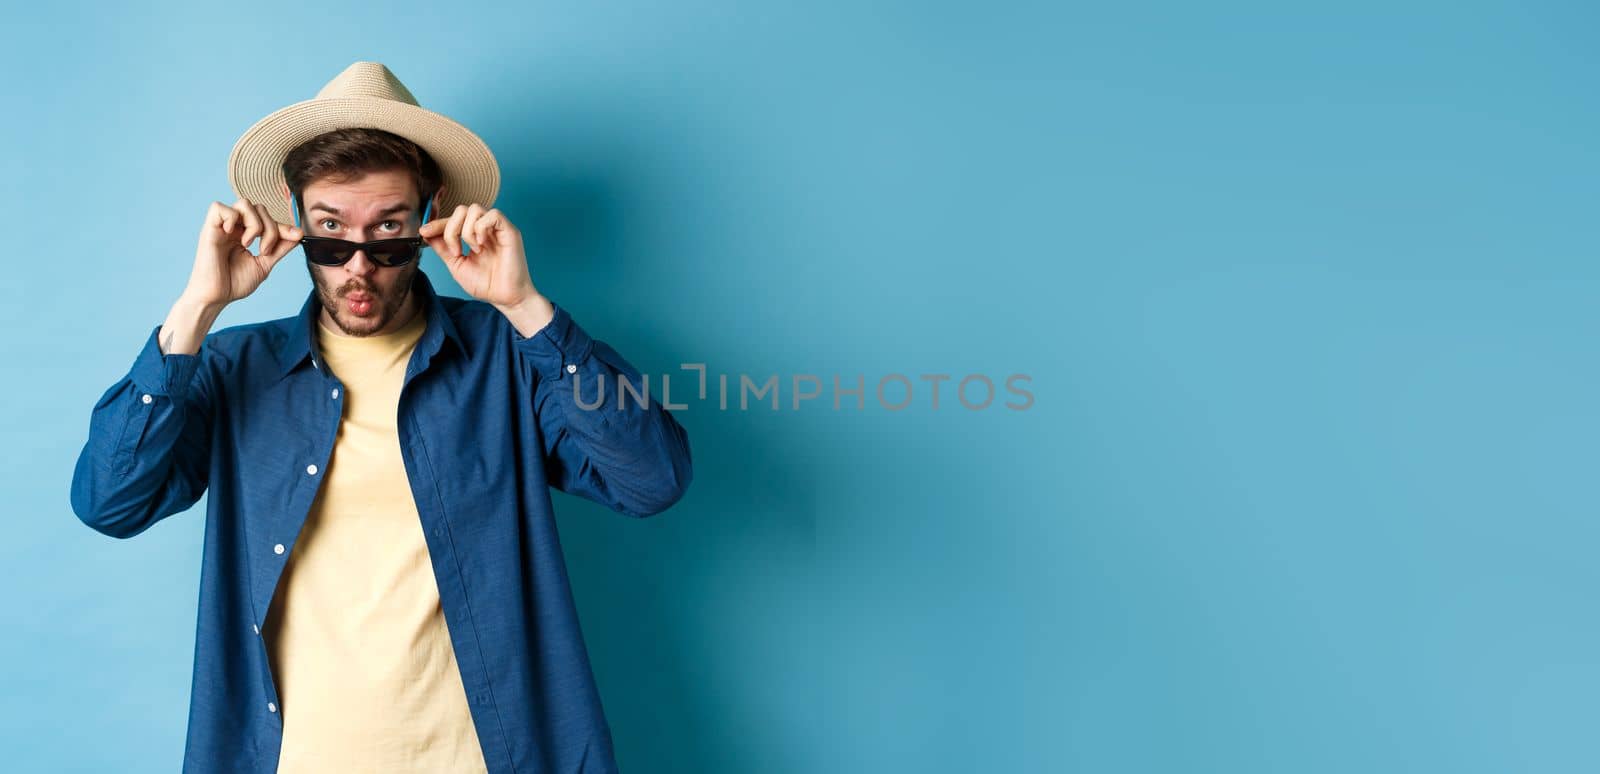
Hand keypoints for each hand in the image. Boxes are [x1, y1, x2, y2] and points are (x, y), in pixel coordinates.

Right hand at [182, 198, 302, 308]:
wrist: (216, 297)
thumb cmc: (234, 283)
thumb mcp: (264, 264)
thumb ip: (280, 248)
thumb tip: (298, 234)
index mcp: (244, 234)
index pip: (267, 218)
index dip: (283, 226)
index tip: (297, 236)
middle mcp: (233, 227)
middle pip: (259, 208)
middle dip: (271, 228)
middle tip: (265, 250)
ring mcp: (221, 227)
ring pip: (244, 203)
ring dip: (254, 224)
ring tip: (248, 244)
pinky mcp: (209, 228)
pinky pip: (218, 207)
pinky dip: (231, 217)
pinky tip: (232, 235)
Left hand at [419, 203, 540, 308]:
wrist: (504, 299)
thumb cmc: (486, 285)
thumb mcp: (457, 265)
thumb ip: (443, 248)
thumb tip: (426, 233)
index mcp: (474, 235)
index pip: (453, 219)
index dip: (437, 224)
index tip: (423, 232)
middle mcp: (486, 229)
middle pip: (462, 209)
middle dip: (451, 228)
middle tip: (455, 251)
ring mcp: (498, 229)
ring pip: (475, 208)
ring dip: (466, 230)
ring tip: (472, 249)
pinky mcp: (510, 231)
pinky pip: (493, 215)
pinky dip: (481, 228)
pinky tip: (481, 244)